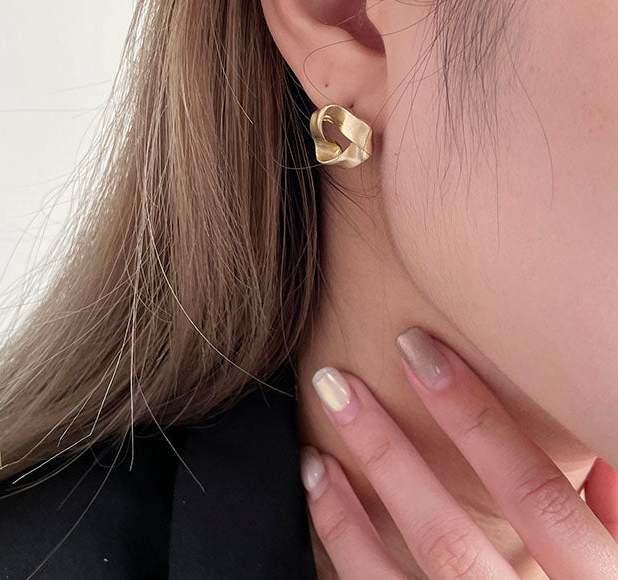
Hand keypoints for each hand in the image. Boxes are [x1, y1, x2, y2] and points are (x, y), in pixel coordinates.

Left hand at [300, 326, 617, 578]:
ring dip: (345, 511)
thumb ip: (611, 509)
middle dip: (386, 453)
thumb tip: (588, 437)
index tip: (420, 351)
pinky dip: (339, 551)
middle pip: (446, 540)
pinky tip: (318, 500)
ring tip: (313, 452)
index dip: (476, 419)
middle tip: (336, 384)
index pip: (536, 499)